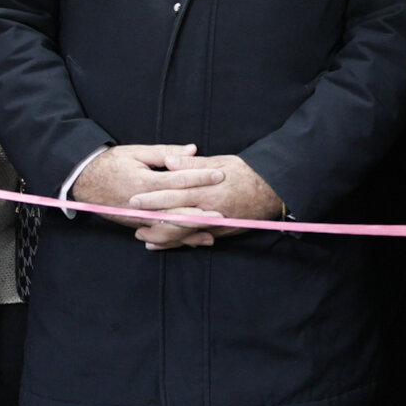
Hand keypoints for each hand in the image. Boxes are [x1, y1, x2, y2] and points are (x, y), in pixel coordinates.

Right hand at [73, 144, 223, 248]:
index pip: (177, 180)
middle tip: (223, 211)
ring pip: (169, 227)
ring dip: (192, 230)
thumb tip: (192, 149)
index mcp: (143, 181)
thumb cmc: (111, 162)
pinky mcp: (135, 224)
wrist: (83, 179)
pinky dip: (177, 239)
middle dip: (201, 211)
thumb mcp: (136, 152)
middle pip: (176, 209)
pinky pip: (159, 234)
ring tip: (214, 230)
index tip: (220, 174)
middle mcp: (141, 203)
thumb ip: (165, 152)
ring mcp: (137, 217)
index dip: (200, 177)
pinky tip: (194, 241)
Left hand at [127, 154, 283, 247]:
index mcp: (209, 189)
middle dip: (151, 218)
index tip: (135, 197)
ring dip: (160, 235)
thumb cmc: (248, 173)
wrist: (274, 192)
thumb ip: (193, 165)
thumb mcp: (221, 162)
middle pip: (175, 215)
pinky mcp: (220, 232)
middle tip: (131, 218)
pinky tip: (159, 243)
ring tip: (141, 235)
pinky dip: (175, 243)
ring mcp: (215, 224)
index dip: (154, 197)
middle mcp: (211, 209)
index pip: (175, 194)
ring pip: (182, 233)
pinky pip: (193, 240)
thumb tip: (169, 162)